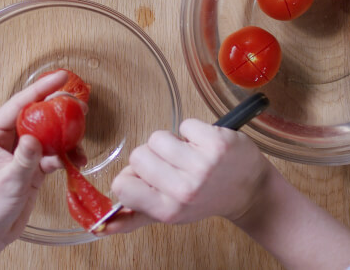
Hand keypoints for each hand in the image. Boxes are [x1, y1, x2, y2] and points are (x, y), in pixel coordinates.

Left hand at [0, 70, 85, 269]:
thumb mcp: (6, 182)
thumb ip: (23, 159)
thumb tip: (35, 139)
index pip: (20, 103)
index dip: (42, 89)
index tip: (62, 77)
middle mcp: (8, 137)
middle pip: (38, 114)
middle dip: (61, 111)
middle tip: (81, 109)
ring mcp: (22, 150)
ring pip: (50, 133)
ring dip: (67, 139)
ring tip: (80, 145)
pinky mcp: (34, 164)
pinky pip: (54, 152)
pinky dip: (66, 156)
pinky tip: (74, 162)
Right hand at [102, 119, 271, 233]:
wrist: (249, 190)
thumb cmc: (206, 198)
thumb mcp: (171, 213)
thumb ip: (134, 217)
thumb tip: (101, 225)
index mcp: (169, 210)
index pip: (122, 185)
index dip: (133, 175)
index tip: (150, 176)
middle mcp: (185, 190)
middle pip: (139, 155)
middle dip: (154, 155)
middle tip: (174, 165)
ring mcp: (203, 165)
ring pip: (158, 137)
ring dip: (172, 141)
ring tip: (189, 154)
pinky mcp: (217, 142)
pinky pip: (185, 124)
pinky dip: (193, 130)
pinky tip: (204, 144)